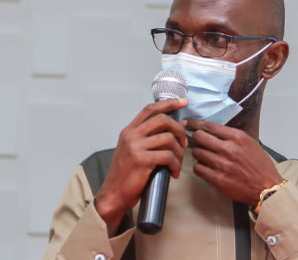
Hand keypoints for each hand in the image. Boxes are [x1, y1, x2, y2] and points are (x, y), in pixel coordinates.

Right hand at [93, 98, 188, 232]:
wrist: (113, 194)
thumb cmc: (125, 176)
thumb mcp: (131, 151)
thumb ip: (144, 140)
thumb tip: (168, 134)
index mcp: (129, 131)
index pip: (150, 110)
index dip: (168, 104)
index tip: (183, 102)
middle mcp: (131, 136)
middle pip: (162, 120)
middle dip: (179, 130)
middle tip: (184, 143)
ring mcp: (135, 147)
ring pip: (168, 139)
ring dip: (179, 152)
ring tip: (177, 163)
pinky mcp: (142, 160)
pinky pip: (168, 156)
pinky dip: (175, 165)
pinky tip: (173, 173)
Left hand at [183, 119, 283, 206]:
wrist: (268, 189)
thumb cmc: (260, 166)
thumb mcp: (250, 143)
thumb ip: (231, 135)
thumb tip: (211, 129)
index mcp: (237, 138)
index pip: (209, 126)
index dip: (195, 123)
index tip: (187, 123)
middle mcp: (229, 149)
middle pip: (199, 137)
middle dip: (195, 138)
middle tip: (196, 141)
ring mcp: (223, 164)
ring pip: (197, 152)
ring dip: (198, 153)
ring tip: (204, 156)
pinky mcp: (218, 179)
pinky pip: (198, 168)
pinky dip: (199, 167)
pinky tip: (205, 168)